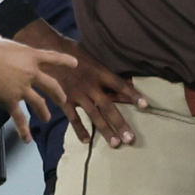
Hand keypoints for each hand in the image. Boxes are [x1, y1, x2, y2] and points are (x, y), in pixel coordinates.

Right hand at [0, 37, 74, 142]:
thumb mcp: (2, 42)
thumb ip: (3, 43)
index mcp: (31, 56)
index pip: (53, 58)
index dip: (65, 60)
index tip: (76, 63)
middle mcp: (31, 73)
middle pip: (51, 85)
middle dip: (58, 94)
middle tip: (63, 100)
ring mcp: (23, 88)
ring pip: (38, 103)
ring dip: (44, 112)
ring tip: (46, 118)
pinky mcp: (11, 101)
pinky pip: (19, 118)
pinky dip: (24, 130)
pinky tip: (27, 139)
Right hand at [15, 21, 149, 147]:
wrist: (48, 51)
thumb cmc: (73, 52)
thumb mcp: (92, 57)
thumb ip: (104, 71)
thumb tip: (121, 81)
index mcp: (100, 73)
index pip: (120, 85)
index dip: (133, 95)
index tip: (145, 105)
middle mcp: (91, 86)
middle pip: (109, 107)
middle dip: (120, 124)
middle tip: (130, 139)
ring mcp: (78, 95)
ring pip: (94, 115)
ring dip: (105, 130)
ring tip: (115, 144)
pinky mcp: (65, 100)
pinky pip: (73, 118)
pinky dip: (80, 130)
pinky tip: (87, 141)